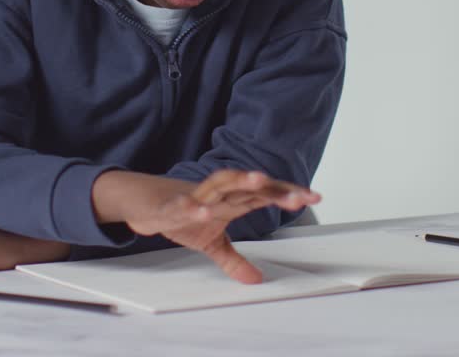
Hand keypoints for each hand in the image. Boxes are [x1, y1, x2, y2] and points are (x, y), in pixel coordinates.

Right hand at [93, 169, 320, 284]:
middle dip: (273, 189)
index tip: (313, 197)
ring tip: (258, 180)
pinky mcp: (172, 205)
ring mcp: (196, 196)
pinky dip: (192, 206)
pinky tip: (203, 210)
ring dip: (238, 180)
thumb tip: (256, 279)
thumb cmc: (183, 215)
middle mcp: (218, 194)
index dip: (287, 195)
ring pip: (219, 183)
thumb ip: (234, 260)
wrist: (145, 203)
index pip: (263, 195)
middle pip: (249, 187)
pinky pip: (183, 204)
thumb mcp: (211, 243)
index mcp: (230, 201)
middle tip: (296, 195)